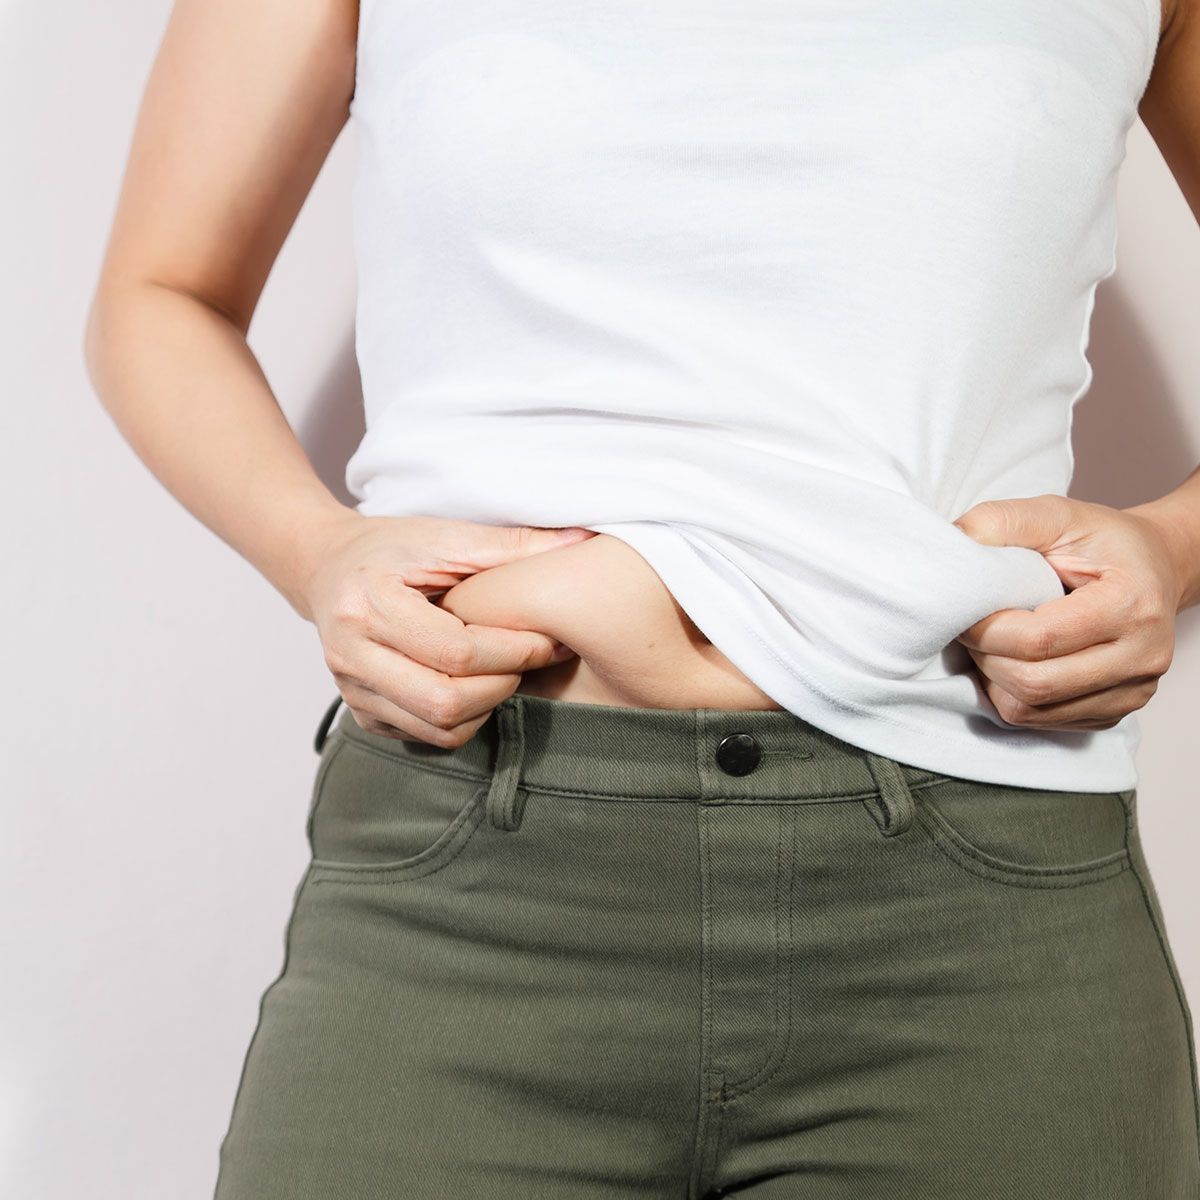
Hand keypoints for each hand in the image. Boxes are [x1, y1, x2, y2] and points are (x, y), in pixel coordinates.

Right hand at [301, 514, 595, 746]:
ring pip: (438, 728)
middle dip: (503, 684)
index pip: (455, 652)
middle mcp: (350, 656)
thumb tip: (581, 540)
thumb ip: (512, 545)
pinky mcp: (362, 714)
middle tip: (530, 657)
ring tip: (506, 670)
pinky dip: (464, 719)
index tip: (548, 638)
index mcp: (367, 606)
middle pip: (445, 701)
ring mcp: (352, 691)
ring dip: (487, 706)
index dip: (513, 650)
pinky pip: (426, 736)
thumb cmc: (389, 548)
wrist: (326, 568)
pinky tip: (476, 684)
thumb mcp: (445, 536)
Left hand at [952, 494, 1185, 730]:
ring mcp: (1132, 692)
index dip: (986, 630)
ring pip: (1031, 710)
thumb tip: (955, 539)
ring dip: (994, 680)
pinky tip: (1011, 662)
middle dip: (986, 657)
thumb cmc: (1102, 542)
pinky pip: (1041, 721)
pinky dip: (1012, 695)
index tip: (966, 611)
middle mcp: (1142, 657)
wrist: (1154, 568)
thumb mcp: (1057, 514)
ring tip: (992, 644)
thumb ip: (1004, 521)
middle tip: (972, 628)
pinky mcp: (1116, 712)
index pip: (1038, 641)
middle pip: (1033, 683)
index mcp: (1132, 605)